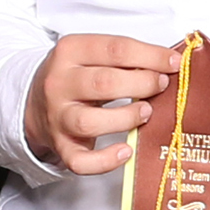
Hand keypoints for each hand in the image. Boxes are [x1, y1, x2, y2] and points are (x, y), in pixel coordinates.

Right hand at [24, 33, 181, 175]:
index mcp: (69, 52)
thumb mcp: (91, 55)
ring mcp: (58, 117)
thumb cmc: (76, 77)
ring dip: (126, 118)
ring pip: (89, 122)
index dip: (150, 56)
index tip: (174, 63)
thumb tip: (170, 63)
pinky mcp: (61, 146)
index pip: (115, 49)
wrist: (35, 104)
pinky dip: (105, 161)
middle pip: (103, 83)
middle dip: (142, 84)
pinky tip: (126, 151)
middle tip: (161, 85)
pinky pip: (80, 161)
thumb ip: (124, 57)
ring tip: (146, 112)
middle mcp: (59, 83)